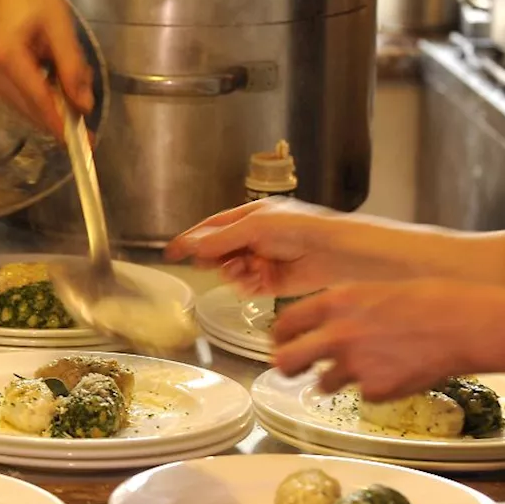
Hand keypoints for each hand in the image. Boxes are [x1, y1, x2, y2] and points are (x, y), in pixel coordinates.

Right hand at [0, 0, 91, 137]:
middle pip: (33, 110)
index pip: (39, 101)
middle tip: (87, 111)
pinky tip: (52, 75)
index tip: (85, 143)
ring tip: (68, 75)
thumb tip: (84, 106)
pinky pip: (22, 101)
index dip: (63, 124)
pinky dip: (42, 96)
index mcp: (6, 56)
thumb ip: (72, 68)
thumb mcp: (61, 29)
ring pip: (29, 109)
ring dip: (53, 103)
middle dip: (62, 115)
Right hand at [163, 197, 350, 296]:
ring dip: (231, 273)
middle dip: (213, 259)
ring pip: (228, 271)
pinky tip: (254, 281)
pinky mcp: (269, 283)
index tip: (172, 251)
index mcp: (250, 217)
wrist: (332, 253)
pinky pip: (244, 286)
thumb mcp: (256, 226)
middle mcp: (253, 239)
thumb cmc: (302, 228)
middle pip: (217, 252)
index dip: (191, 239)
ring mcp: (260, 261)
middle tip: (211, 263)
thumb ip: (223, 238)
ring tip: (243, 270)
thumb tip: (195, 245)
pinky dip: (245, 285)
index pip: (211, 228)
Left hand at [271, 279, 497, 400]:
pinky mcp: (376, 391)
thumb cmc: (428, 301)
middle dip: (286, 367)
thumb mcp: (373, 291)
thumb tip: (323, 325)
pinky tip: (398, 372)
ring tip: (367, 365)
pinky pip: (364, 394)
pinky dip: (375, 388)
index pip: (285, 323)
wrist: (464, 326)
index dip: (279, 336)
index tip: (280, 341)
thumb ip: (343, 309)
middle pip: (286, 361)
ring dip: (336, 379)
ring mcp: (354, 366)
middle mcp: (337, 335)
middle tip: (293, 369)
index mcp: (335, 303)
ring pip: (324, 383)